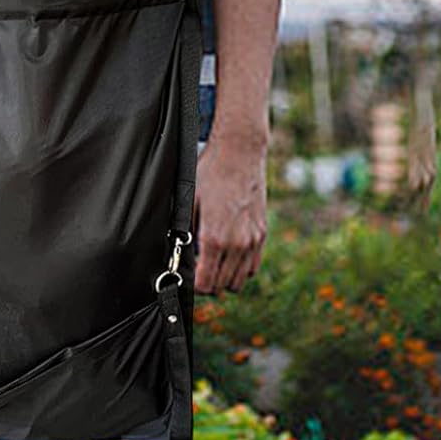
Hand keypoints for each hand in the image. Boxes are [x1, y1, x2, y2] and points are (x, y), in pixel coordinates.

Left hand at [192, 134, 267, 292]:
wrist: (239, 153)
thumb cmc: (210, 173)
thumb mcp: (189, 200)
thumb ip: (184, 232)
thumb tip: (178, 254)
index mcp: (214, 237)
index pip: (206, 283)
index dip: (194, 285)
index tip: (188, 278)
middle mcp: (237, 243)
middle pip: (223, 286)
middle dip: (208, 284)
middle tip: (197, 271)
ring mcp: (253, 240)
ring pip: (240, 281)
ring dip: (225, 278)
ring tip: (212, 264)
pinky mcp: (262, 234)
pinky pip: (253, 267)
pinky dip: (241, 269)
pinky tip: (228, 256)